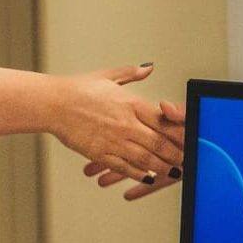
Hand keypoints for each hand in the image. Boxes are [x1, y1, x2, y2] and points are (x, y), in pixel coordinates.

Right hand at [52, 67, 183, 185]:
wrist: (54, 103)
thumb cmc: (78, 89)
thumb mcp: (108, 75)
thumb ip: (131, 73)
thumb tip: (148, 67)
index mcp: (130, 103)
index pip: (163, 120)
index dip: (179, 132)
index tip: (189, 137)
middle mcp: (126, 123)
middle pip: (159, 143)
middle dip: (176, 154)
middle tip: (187, 160)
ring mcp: (113, 140)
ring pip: (145, 158)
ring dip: (162, 166)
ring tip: (173, 171)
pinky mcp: (100, 152)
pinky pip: (124, 167)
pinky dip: (139, 173)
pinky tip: (148, 176)